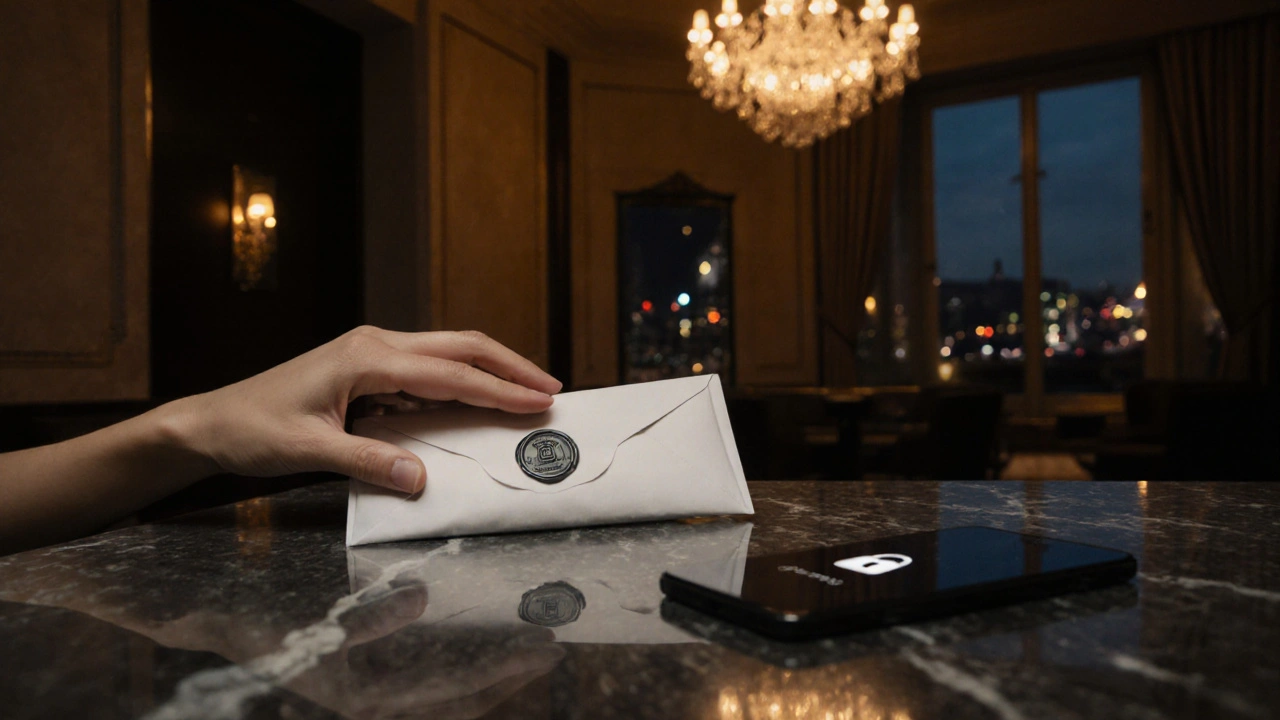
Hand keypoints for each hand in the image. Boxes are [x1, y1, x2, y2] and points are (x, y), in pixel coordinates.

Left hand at [175, 327, 562, 494]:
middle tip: (552, 388)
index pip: (449, 373)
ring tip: (528, 391)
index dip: (498, 389)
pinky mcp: (367, 366)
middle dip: (509, 366)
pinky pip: (426, 369)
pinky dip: (461, 381)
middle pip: (460, 346)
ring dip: (489, 370)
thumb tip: (420, 477)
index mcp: (365, 357)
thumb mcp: (309, 450)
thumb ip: (368, 460)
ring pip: (447, 352)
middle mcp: (375, 344)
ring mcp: (371, 351)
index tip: (539, 402)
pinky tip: (478, 398)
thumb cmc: (253, 429)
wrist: (212, 421)